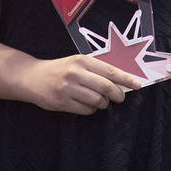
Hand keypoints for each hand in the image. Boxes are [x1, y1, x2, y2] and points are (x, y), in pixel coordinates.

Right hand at [25, 55, 140, 114]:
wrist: (32, 77)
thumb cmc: (60, 69)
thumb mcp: (77, 62)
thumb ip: (96, 69)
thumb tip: (120, 80)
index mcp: (82, 60)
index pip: (110, 71)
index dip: (126, 79)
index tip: (138, 85)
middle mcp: (76, 73)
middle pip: (106, 88)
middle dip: (117, 95)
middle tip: (120, 98)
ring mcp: (68, 89)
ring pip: (97, 101)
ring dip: (103, 104)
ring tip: (100, 101)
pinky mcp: (62, 102)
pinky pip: (86, 110)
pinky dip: (91, 109)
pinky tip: (88, 105)